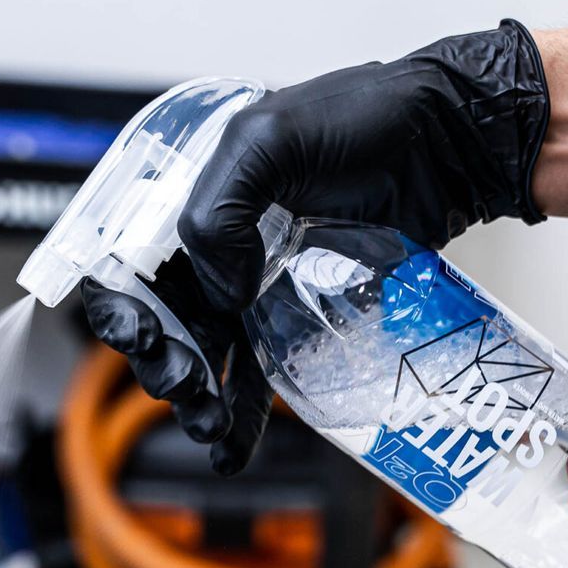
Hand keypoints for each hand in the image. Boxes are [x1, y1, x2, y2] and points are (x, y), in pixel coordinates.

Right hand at [84, 19, 550, 472]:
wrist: (447, 142)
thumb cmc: (363, 117)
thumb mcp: (270, 139)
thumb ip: (221, 205)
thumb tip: (222, 290)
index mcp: (191, 197)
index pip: (130, 265)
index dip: (121, 309)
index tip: (144, 339)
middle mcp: (218, 243)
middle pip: (165, 321)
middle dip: (162, 363)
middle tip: (185, 384)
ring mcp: (261, 280)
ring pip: (210, 355)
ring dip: (199, 400)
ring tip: (208, 427)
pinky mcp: (306, 311)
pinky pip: (265, 367)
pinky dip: (244, 413)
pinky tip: (233, 449)